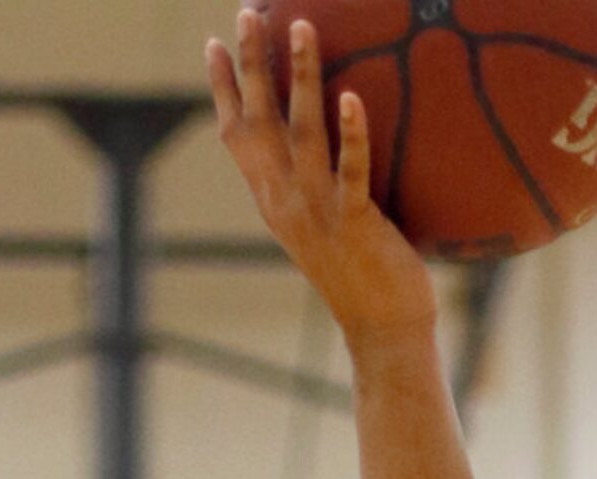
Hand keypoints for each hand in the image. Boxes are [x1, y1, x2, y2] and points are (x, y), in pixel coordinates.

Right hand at [207, 10, 437, 350]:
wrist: (382, 329)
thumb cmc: (362, 277)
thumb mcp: (324, 225)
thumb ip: (314, 184)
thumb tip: (324, 139)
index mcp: (273, 202)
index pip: (238, 137)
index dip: (224, 90)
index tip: (214, 44)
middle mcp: (286, 203)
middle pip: (261, 122)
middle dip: (253, 64)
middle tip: (247, 12)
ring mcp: (319, 212)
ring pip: (303, 133)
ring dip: (301, 77)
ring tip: (302, 25)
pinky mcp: (356, 223)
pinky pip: (352, 171)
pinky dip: (350, 134)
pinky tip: (350, 96)